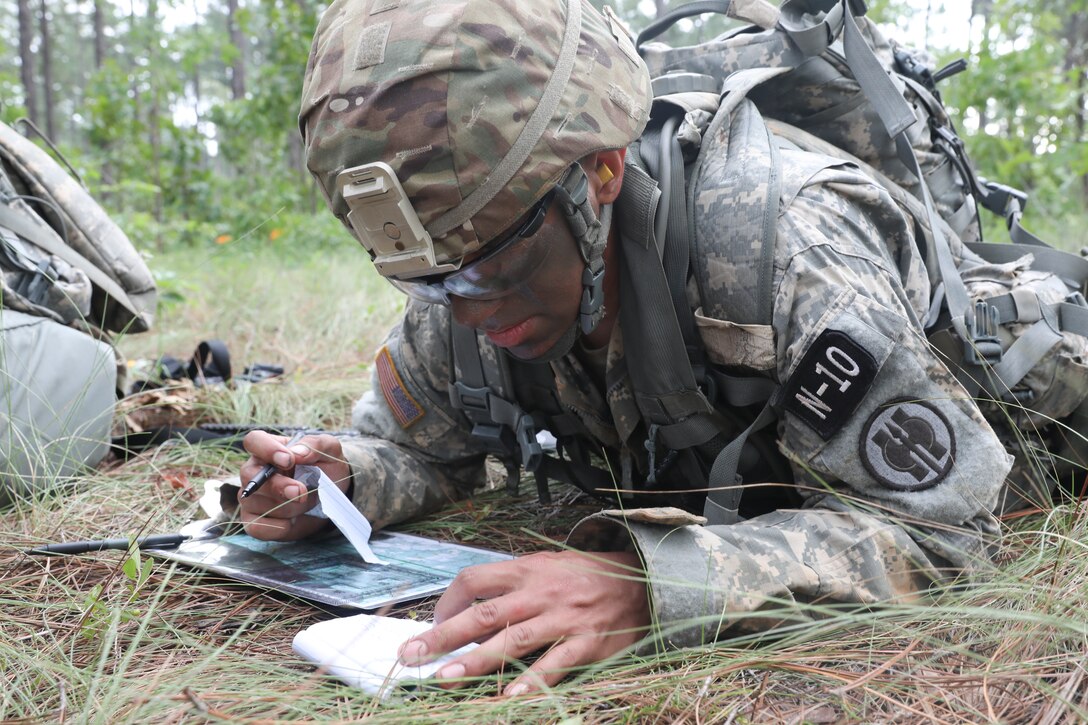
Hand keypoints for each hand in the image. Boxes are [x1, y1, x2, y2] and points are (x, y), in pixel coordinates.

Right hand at [237, 430, 351, 540]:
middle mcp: (254, 471)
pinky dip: (278, 527)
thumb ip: (315, 445)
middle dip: (278, 486)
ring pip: (257, 503)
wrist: (330, 499)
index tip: (289, 460)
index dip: (266, 449)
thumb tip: (297, 452)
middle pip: (250, 475)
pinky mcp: (254, 521)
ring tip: (305, 502)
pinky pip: (257, 527)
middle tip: (301, 491)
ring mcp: (251, 497)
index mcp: (269, 449)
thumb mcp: (330, 451)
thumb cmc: (326, 469)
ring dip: (287, 507)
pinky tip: (292, 522)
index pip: (254, 440)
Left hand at [398, 550, 649, 694]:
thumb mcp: (548, 567)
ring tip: (446, 680)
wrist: (643, 581)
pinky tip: (509, 697)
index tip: (431, 625)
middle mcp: (541, 592)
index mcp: (527, 570)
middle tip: (410, 655)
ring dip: (476, 662)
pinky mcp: (588, 642)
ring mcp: (564, 618)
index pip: (474, 579)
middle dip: (443, 636)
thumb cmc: (587, 577)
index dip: (447, 602)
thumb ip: (513, 587)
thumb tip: (469, 615)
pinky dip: (532, 681)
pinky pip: (556, 664)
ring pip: (513, 640)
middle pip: (484, 614)